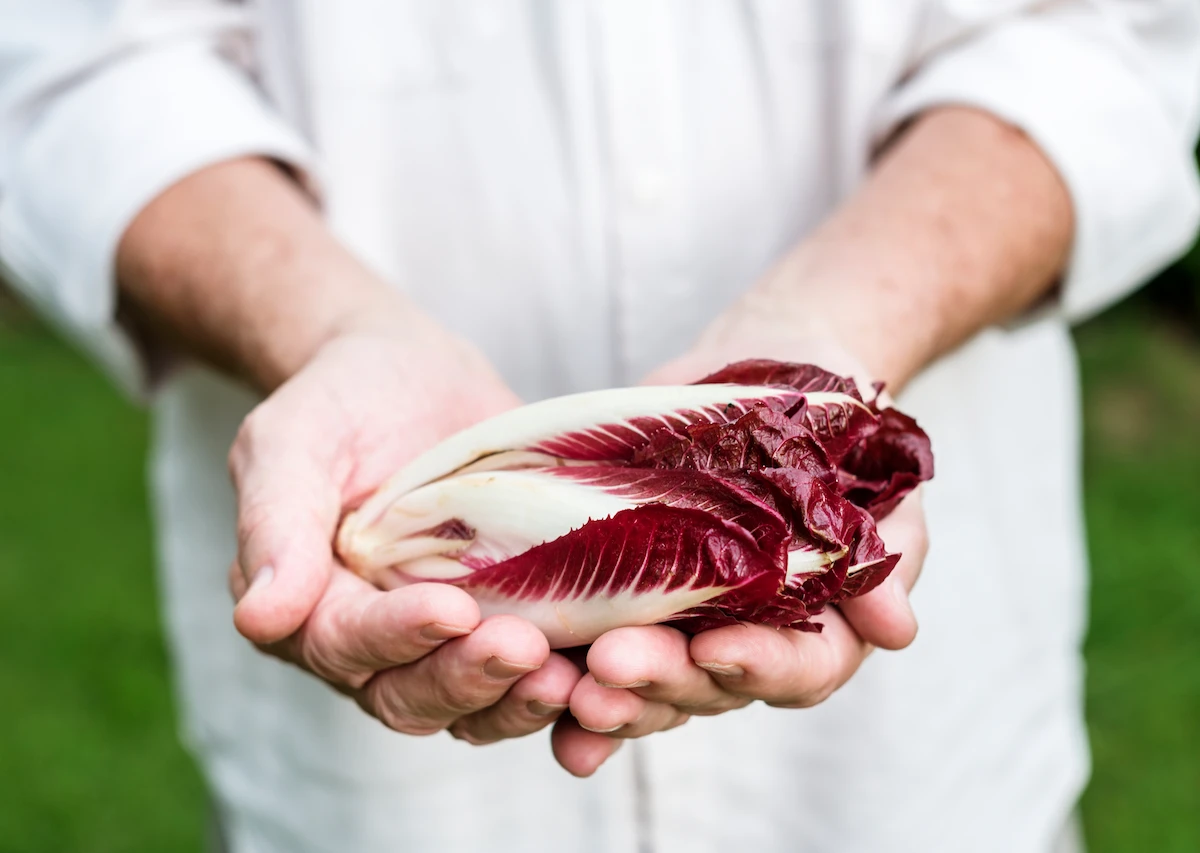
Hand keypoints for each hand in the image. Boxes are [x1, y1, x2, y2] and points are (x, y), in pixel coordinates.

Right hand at [228, 328, 583, 742]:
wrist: (410, 373)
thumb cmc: (340, 399)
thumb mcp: (292, 439)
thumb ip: (274, 522)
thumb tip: (258, 619)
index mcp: (311, 606)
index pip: (347, 643)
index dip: (397, 636)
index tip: (450, 610)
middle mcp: (377, 642)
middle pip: (413, 695)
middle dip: (469, 680)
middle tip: (526, 651)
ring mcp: (447, 640)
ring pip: (476, 704)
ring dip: (522, 701)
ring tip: (574, 678)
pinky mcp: (510, 621)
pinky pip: (534, 674)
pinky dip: (569, 685)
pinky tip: (612, 669)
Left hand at [550, 318, 928, 775]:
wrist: (776, 365)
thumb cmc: (838, 426)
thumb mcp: (873, 478)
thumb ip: (882, 555)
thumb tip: (897, 630)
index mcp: (819, 623)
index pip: (798, 667)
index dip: (759, 666)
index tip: (717, 650)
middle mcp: (748, 636)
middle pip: (708, 686)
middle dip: (661, 681)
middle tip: (612, 667)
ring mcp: (683, 618)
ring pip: (648, 681)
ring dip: (610, 695)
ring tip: (571, 690)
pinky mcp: (624, 589)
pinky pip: (593, 646)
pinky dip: (565, 686)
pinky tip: (540, 698)